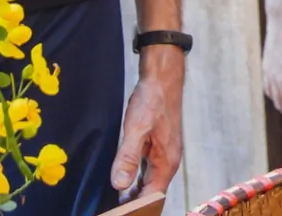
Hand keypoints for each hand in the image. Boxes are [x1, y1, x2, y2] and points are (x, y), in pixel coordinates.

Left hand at [111, 47, 185, 198]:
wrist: (163, 79)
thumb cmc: (152, 102)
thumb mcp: (136, 129)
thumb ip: (128, 157)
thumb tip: (119, 185)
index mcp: (166, 162)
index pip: (152, 197)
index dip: (136, 209)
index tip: (118, 213)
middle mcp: (168, 163)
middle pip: (152, 194)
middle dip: (135, 205)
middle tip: (112, 210)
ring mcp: (165, 156)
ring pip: (150, 184)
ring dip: (135, 195)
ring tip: (115, 205)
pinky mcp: (159, 149)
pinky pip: (149, 173)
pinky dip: (137, 182)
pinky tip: (124, 183)